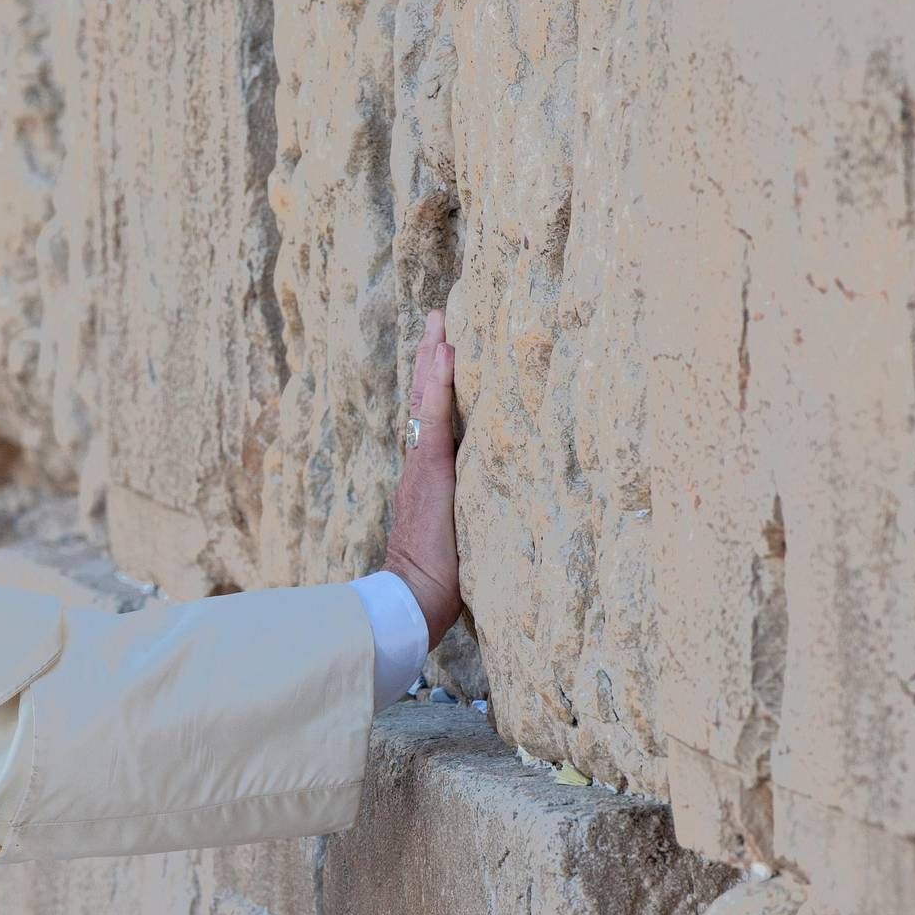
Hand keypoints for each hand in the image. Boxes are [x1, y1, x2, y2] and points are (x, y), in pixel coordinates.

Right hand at [382, 308, 461, 648]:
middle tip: (437, 318)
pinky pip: (434, 415)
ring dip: (433, 358)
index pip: (431, 421)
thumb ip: (470, 518)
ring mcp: (423, 463)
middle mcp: (421, 464)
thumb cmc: (440, 581)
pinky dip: (438, 381)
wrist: (412, 595)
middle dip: (430, 359)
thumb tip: (501, 513)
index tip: (444, 350)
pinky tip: (445, 350)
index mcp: (427, 478)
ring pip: (426, 400)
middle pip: (423, 400)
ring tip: (439, 321)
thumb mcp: (462, 539)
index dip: (435, 386)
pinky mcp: (429, 467)